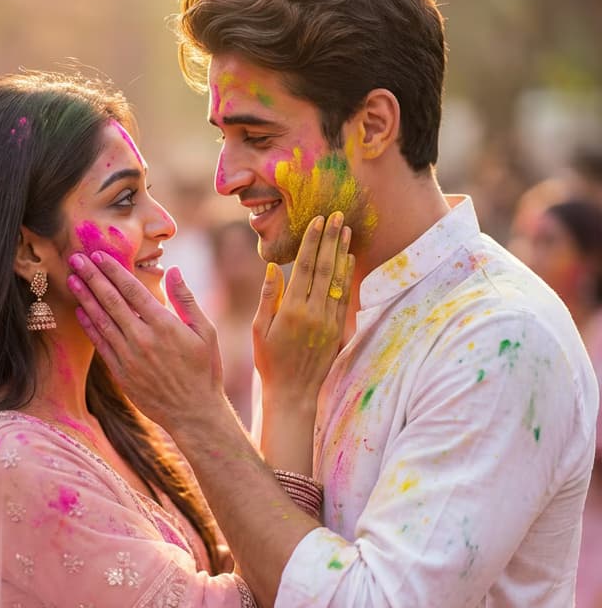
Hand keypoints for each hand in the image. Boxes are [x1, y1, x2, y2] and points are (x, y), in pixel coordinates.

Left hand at [67, 252, 224, 432]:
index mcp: (165, 324)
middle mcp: (143, 338)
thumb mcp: (206, 332)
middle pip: (111, 301)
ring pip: (101, 320)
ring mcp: (129, 357)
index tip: (99, 255)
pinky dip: (89, 326)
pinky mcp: (121, 373)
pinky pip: (100, 344)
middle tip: (76, 259)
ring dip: (85, 298)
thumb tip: (173, 270)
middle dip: (92, 277)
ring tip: (72, 279)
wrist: (194, 412)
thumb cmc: (204, 370)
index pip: (132, 290)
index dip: (113, 270)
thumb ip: (186, 299)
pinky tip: (80, 311)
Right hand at [253, 212, 353, 402]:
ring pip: (338, 279)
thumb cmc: (270, 362)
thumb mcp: (258, 330)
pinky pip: (345, 296)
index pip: (304, 266)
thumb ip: (267, 298)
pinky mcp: (338, 330)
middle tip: (337, 215)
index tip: (318, 221)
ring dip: (342, 252)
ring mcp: (329, 321)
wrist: (294, 393)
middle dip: (331, 239)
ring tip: (346, 230)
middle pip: (324, 267)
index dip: (312, 241)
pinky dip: (347, 275)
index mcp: (291, 310)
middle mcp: (313, 312)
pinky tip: (349, 259)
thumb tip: (273, 268)